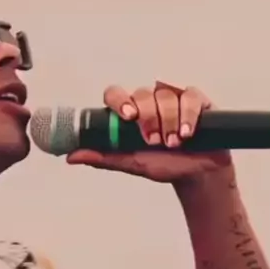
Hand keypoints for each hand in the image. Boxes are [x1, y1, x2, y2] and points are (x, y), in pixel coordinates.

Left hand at [66, 81, 231, 181]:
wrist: (198, 174)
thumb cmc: (164, 166)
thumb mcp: (132, 163)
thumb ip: (105, 157)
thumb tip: (72, 156)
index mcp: (130, 112)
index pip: (116, 94)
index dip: (120, 101)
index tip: (128, 117)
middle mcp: (150, 101)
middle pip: (142, 95)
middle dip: (150, 119)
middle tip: (154, 142)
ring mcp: (173, 98)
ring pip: (165, 96)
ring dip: (169, 122)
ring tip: (174, 143)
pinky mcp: (196, 99)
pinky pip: (189, 97)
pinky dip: (188, 115)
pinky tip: (188, 132)